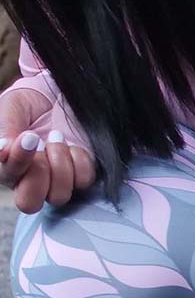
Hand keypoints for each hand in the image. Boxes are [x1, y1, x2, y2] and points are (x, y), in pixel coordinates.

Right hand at [0, 89, 95, 213]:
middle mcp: (29, 179)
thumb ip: (5, 129)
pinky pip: (83, 181)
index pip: (8, 177)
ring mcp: (56, 179)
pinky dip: (80, 161)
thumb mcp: (13, 107)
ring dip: (60, 166)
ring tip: (56, 137)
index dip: (19, 162)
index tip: (29, 137)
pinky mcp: (80, 173)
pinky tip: (72, 144)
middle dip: (38, 176)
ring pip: (58, 196)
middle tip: (41, 145)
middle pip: (29, 203)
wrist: (58, 94)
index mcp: (7, 166)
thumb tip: (2, 151)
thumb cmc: (29, 102)